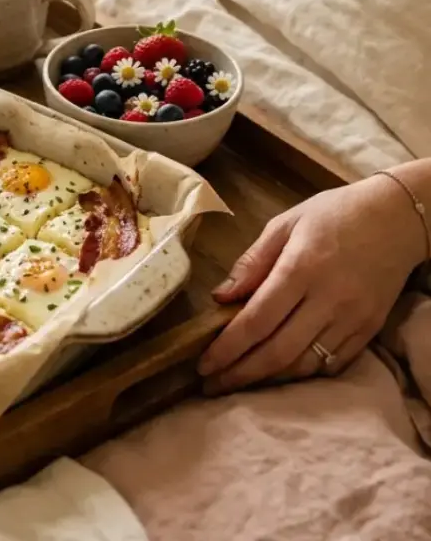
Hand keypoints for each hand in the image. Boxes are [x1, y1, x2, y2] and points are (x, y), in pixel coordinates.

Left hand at [198, 171, 427, 393]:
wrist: (397, 218)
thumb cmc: (334, 214)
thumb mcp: (285, 224)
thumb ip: (252, 262)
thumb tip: (220, 297)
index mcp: (301, 268)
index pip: (257, 320)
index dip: (227, 348)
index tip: (203, 364)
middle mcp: (328, 300)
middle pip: (278, 351)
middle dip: (240, 374)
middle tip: (212, 385)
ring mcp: (352, 319)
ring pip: (305, 364)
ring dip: (268, 380)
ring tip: (238, 382)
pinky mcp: (370, 330)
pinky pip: (332, 364)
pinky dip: (302, 374)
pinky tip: (278, 374)